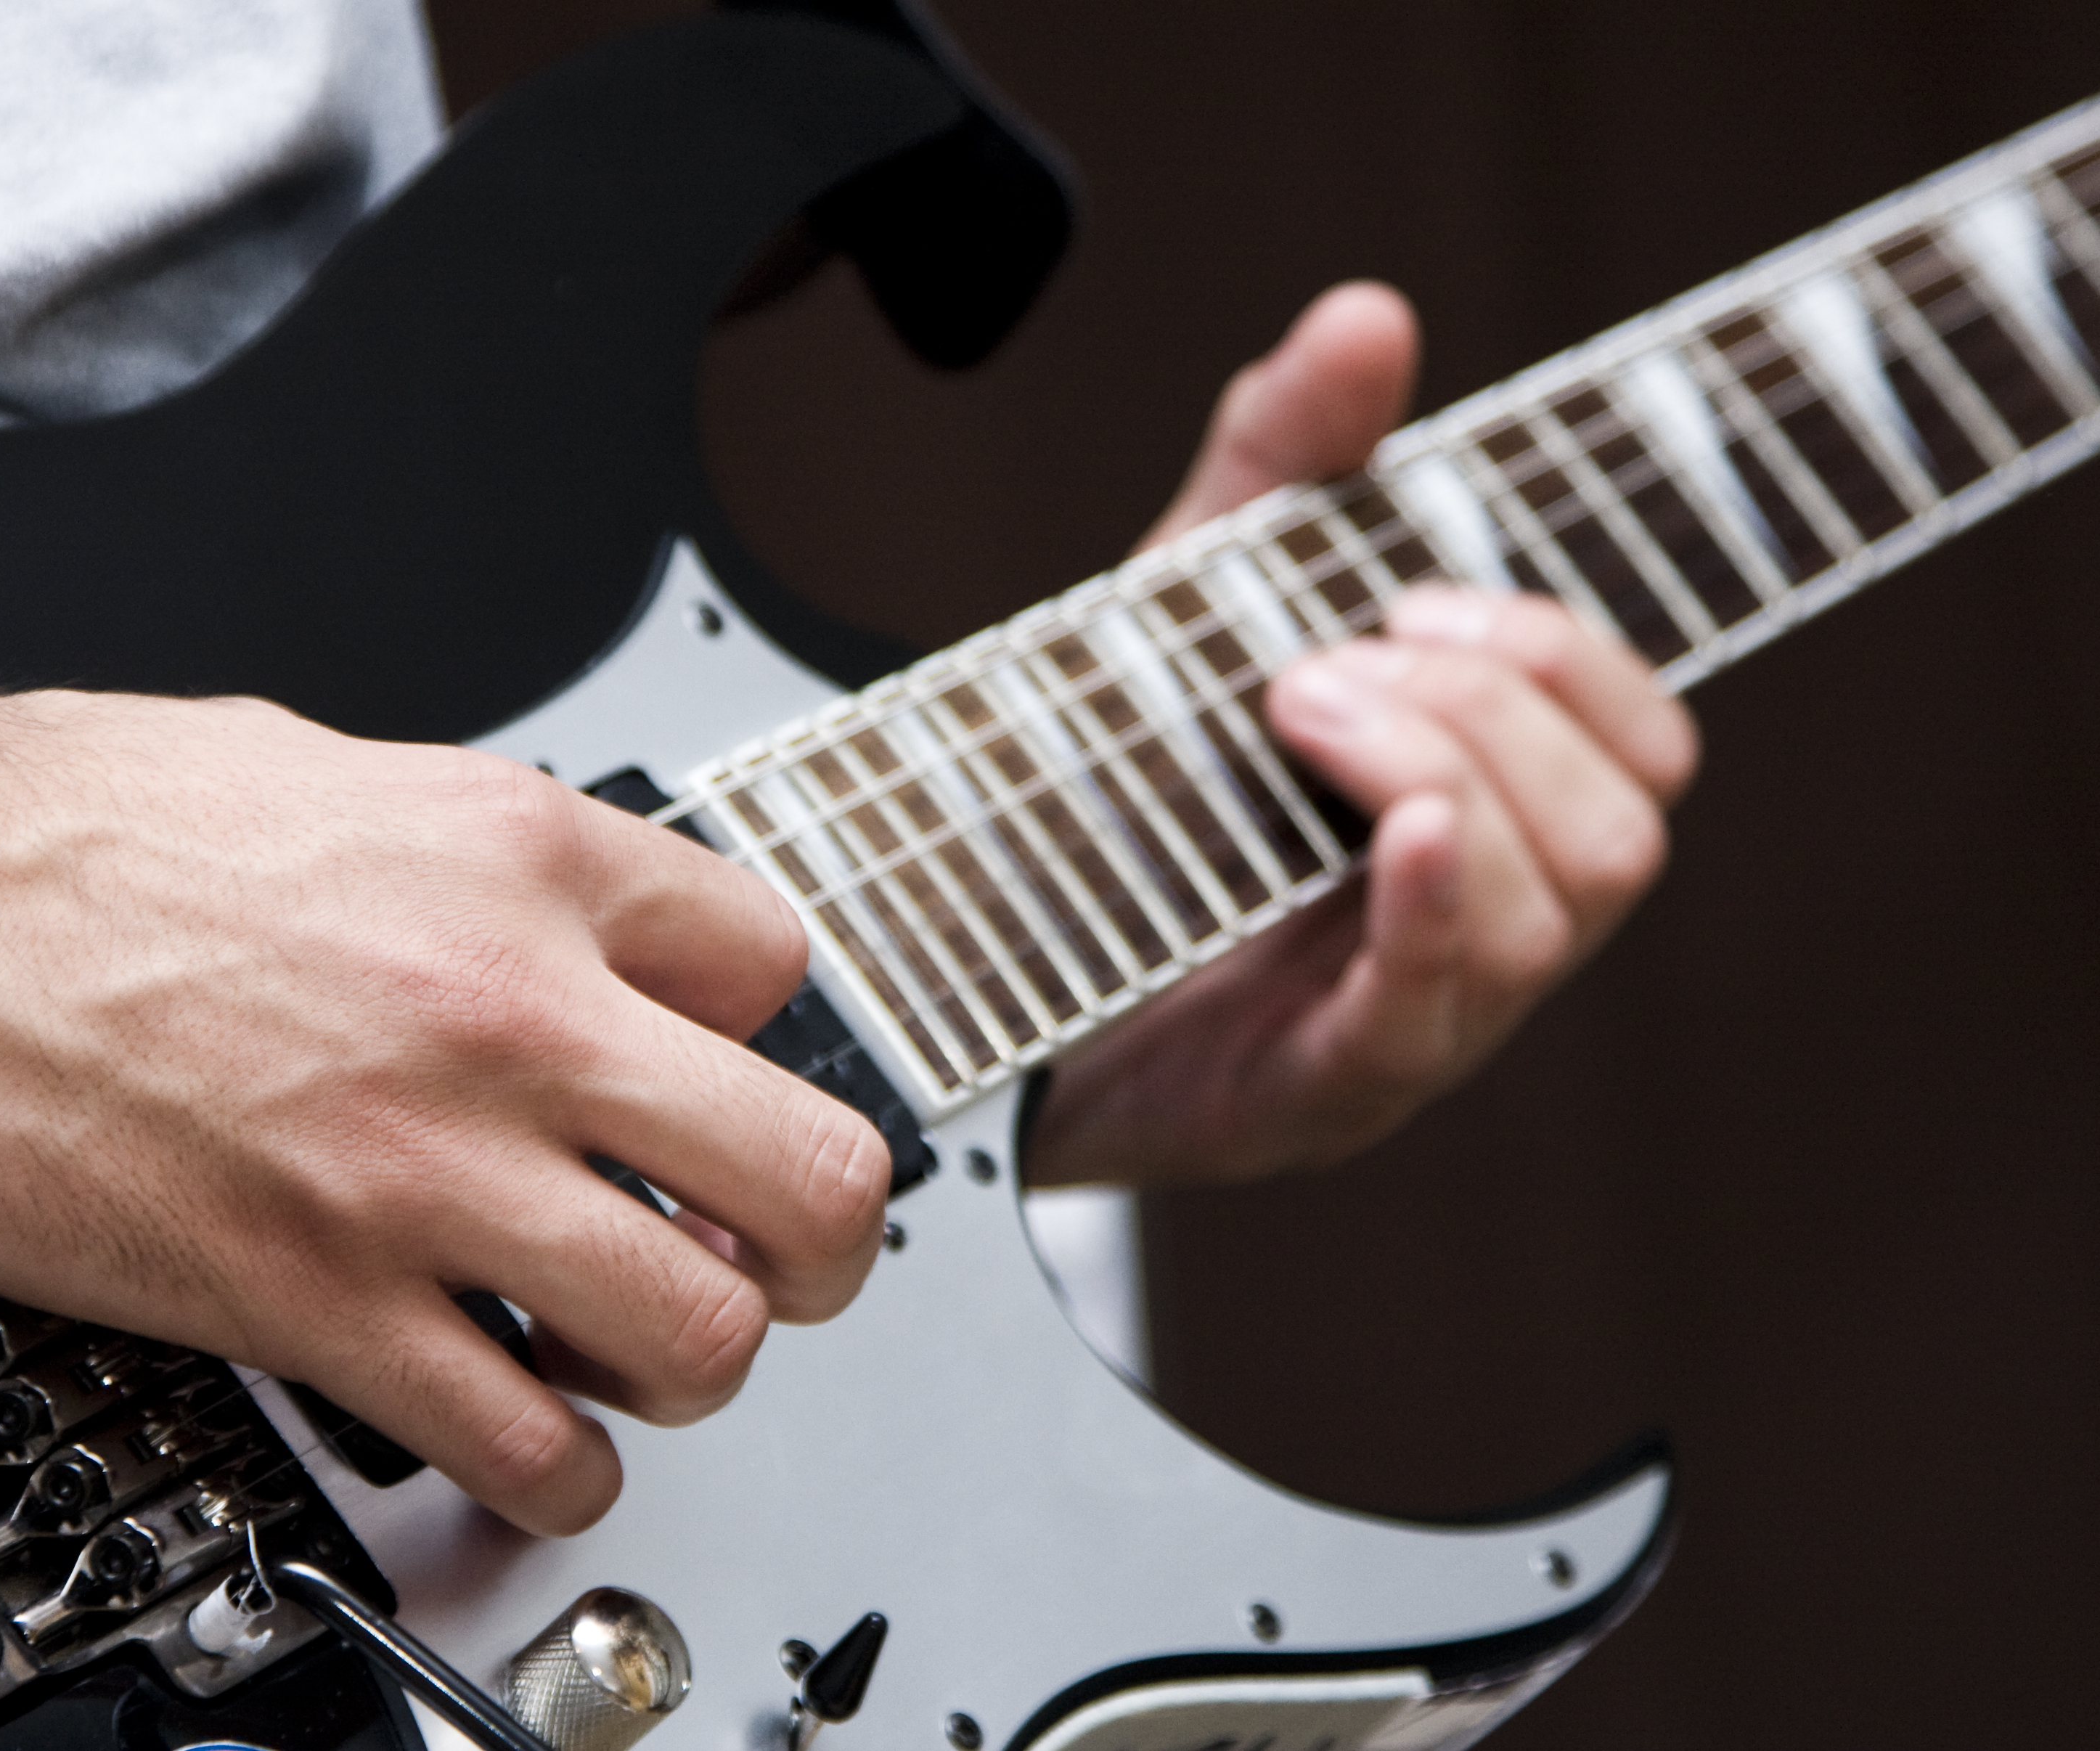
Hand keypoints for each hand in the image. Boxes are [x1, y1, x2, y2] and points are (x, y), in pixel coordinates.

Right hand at [0, 622, 890, 1535]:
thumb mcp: (335, 771)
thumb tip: (560, 921)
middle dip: (824, 1240)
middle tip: (780, 1255)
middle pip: (815, 1170)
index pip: (774, 965)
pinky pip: (527, 1443)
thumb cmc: (65, 826)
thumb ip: (486, 858)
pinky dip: (560, 1474)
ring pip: (706, 1331)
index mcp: (523, 857)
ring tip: (645, 1352)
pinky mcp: (313, 1302)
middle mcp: (508, 1013)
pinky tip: (535, 1445)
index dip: (758, 1038)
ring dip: (698, 1365)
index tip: (712, 1080)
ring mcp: (421, 1170)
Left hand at [1025, 283, 1697, 1186]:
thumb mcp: (1196, 612)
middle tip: (1320, 666)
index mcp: (1483, 820)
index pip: (1642, 743)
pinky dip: (1436, 910)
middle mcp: (1476, 926)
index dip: (1561, 653)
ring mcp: (1412, 1018)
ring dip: (1448, 774)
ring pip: (1555, 912)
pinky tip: (1395, 832)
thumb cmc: (1120, 797)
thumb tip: (1368, 316)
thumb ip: (1284, 470)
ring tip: (1298, 717)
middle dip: (1488, 706)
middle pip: (1620, 824)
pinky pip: (1436, 1012)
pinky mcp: (1321, 1087)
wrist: (969, 968)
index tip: (1412, 598)